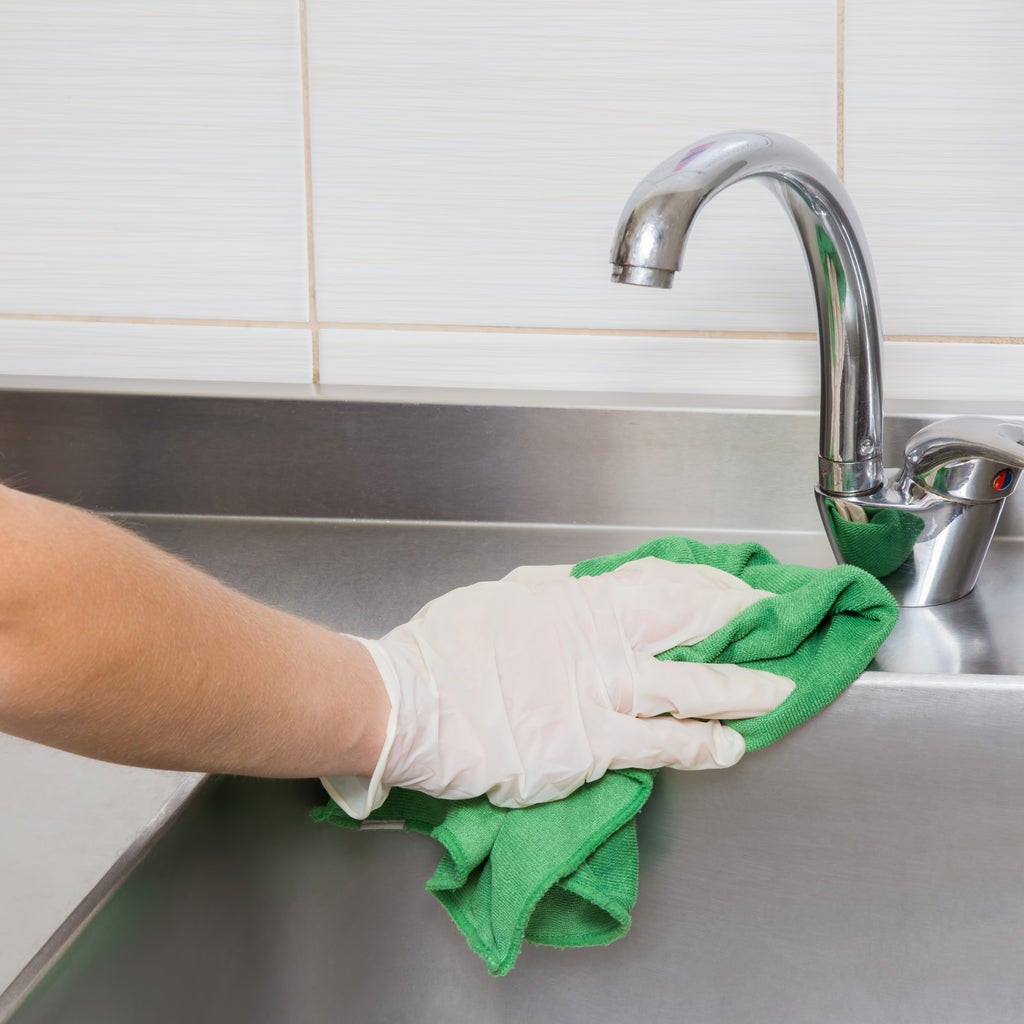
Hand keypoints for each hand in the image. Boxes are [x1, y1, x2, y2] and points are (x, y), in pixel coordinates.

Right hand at [323, 557, 793, 816]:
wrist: (412, 705)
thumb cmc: (447, 649)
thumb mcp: (501, 598)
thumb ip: (550, 593)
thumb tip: (581, 587)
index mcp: (578, 602)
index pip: (660, 583)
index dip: (706, 584)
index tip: (733, 588)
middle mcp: (600, 645)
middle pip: (687, 626)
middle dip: (737, 625)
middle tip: (775, 625)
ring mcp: (600, 698)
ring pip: (689, 689)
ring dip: (740, 689)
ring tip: (777, 693)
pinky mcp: (590, 750)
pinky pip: (660, 746)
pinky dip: (699, 745)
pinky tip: (729, 748)